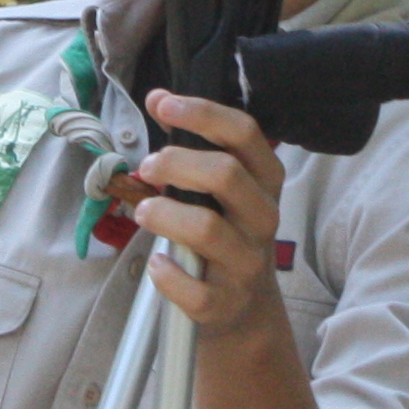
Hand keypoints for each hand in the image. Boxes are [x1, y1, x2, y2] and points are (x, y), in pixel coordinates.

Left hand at [128, 92, 293, 349]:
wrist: (243, 310)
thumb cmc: (224, 234)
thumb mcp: (219, 190)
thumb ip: (192, 146)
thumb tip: (157, 97)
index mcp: (264, 182)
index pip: (244, 134)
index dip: (202, 113)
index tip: (162, 103)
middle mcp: (263, 219)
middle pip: (226, 174)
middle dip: (176, 162)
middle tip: (147, 167)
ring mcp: (247, 263)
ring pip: (207, 229)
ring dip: (163, 214)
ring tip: (144, 212)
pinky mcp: (225, 303)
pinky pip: (194, 289)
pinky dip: (167, 274)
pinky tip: (158, 263)